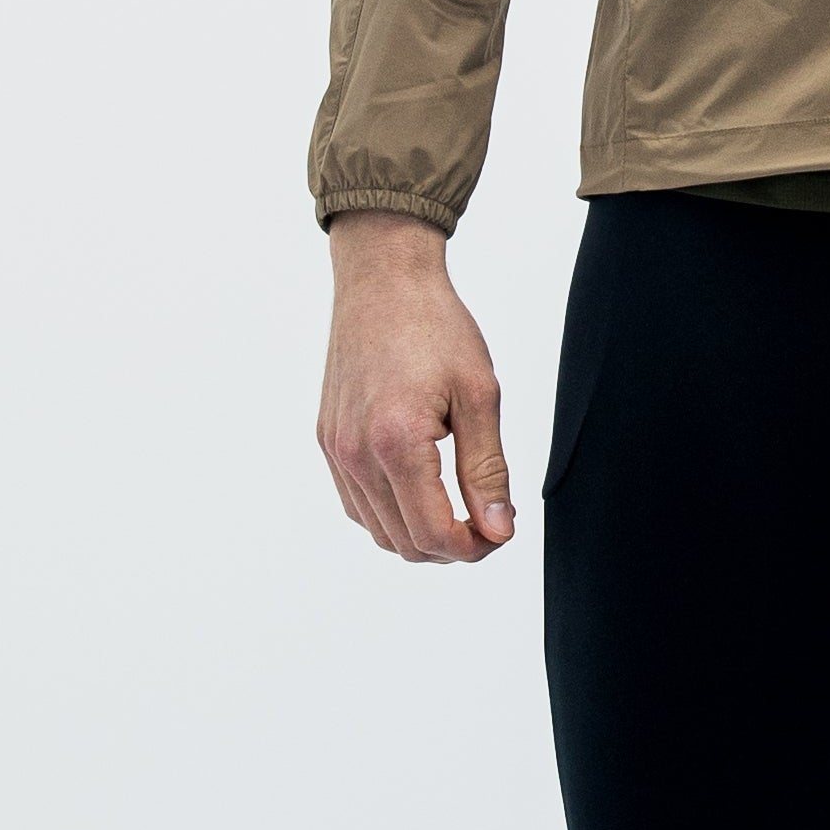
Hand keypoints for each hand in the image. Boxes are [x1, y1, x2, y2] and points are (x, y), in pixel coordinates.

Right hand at [318, 214, 513, 561]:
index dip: (473, 548)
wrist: (383, 281)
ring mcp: (336, 449)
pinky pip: (357, 504)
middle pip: (404, 542)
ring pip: (377, 531)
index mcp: (395, 442)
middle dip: (451, 547)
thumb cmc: (436, 327)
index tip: (501, 532)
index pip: (432, 534)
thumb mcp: (480, 395)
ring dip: (420, 534)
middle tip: (488, 522)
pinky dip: (391, 514)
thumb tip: (497, 530)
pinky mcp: (328, 440)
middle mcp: (355, 454)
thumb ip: (487, 470)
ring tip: (460, 506)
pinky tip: (423, 490)